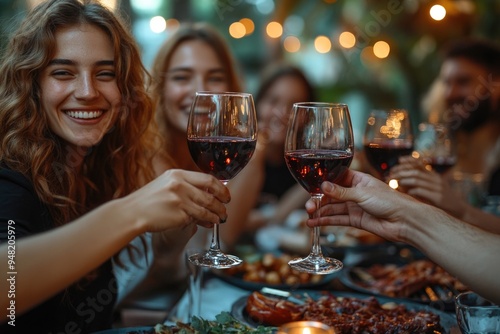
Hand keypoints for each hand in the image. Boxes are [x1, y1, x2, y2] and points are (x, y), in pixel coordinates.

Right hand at [122, 169, 229, 233]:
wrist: (131, 213)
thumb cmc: (147, 201)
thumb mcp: (165, 184)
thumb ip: (184, 185)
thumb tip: (207, 192)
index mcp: (177, 174)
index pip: (207, 178)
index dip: (220, 187)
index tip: (225, 194)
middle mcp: (180, 184)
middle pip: (210, 193)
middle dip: (222, 202)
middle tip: (226, 208)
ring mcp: (180, 199)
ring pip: (207, 207)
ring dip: (217, 214)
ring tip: (221, 218)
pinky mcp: (179, 214)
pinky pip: (198, 218)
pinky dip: (207, 221)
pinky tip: (210, 224)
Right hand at [305, 170, 419, 243]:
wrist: (404, 222)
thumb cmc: (389, 202)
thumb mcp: (362, 194)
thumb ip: (341, 192)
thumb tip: (323, 186)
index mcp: (358, 180)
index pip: (336, 178)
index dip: (323, 182)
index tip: (311, 186)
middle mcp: (355, 192)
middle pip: (332, 195)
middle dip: (319, 200)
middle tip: (308, 206)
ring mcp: (355, 206)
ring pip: (333, 208)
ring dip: (320, 212)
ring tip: (308, 216)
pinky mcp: (356, 220)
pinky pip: (337, 219)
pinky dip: (326, 221)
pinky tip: (315, 223)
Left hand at [390, 156, 466, 218]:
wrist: (460, 212)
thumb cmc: (441, 201)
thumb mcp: (432, 189)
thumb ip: (420, 183)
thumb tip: (400, 181)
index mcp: (434, 176)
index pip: (420, 163)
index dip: (408, 161)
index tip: (398, 162)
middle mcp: (436, 180)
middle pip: (414, 171)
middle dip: (400, 172)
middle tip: (389, 176)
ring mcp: (438, 188)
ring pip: (416, 180)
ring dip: (403, 181)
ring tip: (394, 183)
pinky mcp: (438, 198)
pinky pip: (421, 191)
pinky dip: (410, 191)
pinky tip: (405, 193)